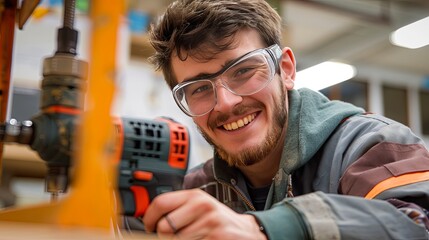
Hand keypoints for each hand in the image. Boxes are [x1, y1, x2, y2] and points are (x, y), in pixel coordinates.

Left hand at [143, 189, 266, 239]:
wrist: (245, 232)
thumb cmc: (218, 221)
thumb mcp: (199, 207)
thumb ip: (178, 208)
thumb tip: (151, 216)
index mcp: (194, 196)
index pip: (160, 203)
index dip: (149, 218)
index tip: (149, 226)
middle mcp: (201, 206)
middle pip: (164, 226)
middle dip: (163, 235)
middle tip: (172, 236)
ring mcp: (209, 222)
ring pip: (175, 239)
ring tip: (191, 238)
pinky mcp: (214, 236)